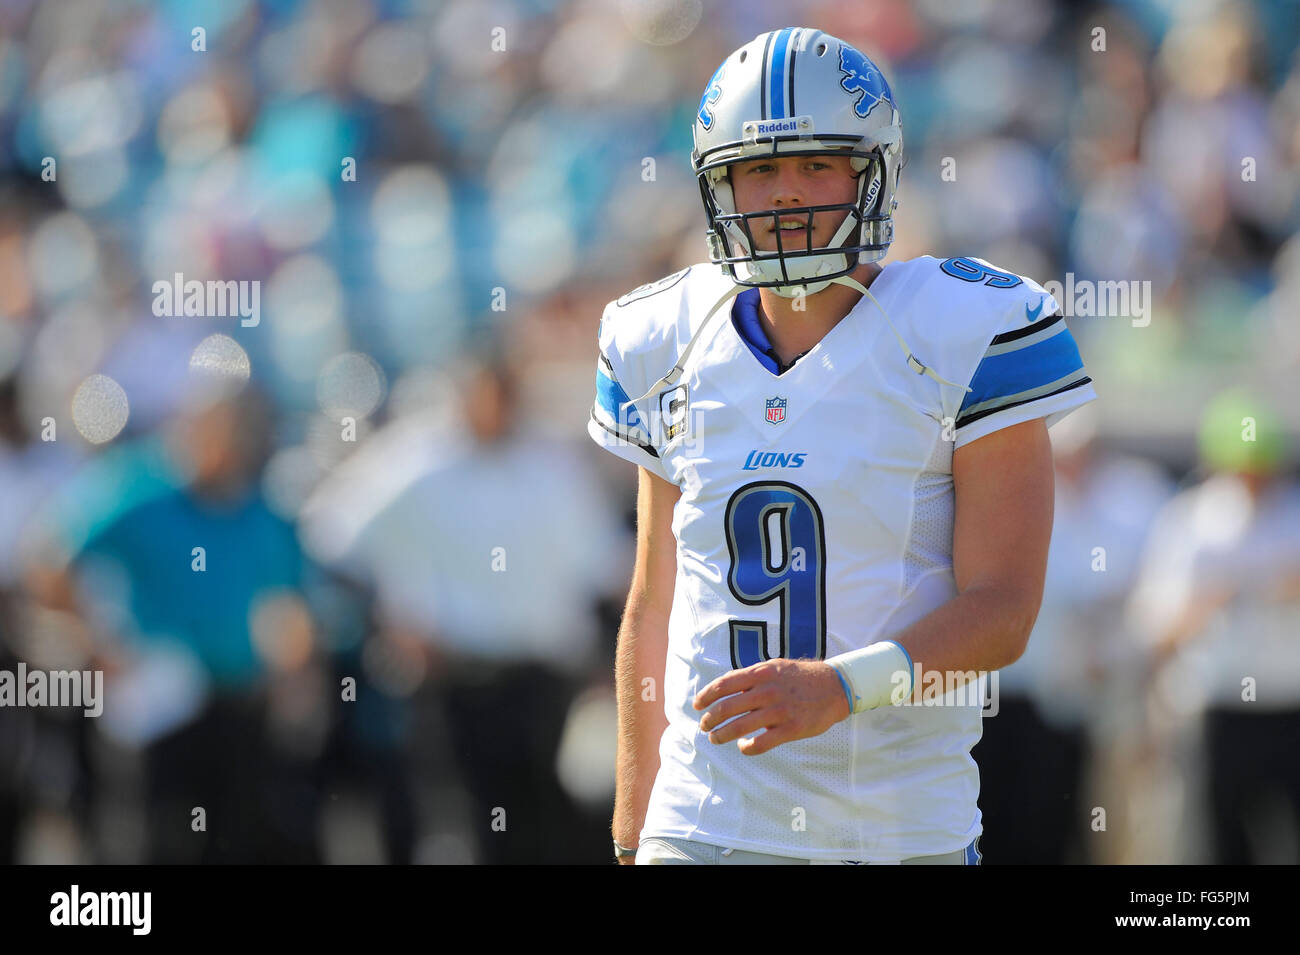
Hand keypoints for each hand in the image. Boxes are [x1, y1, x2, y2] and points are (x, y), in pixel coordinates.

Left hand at [694, 659, 849, 755]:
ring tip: (715, 739)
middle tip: (704, 726)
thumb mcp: (774, 667)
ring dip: (722, 736)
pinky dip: (746, 747)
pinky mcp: (791, 729)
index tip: (697, 705)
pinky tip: (743, 746)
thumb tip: (723, 688)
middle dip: (710, 719)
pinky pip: (760, 743)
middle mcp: (768, 691)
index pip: (724, 685)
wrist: (834, 686)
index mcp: (761, 673)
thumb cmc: (798, 677)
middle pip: (727, 708)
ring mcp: (779, 711)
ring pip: (739, 728)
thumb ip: (750, 677)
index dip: (706, 696)